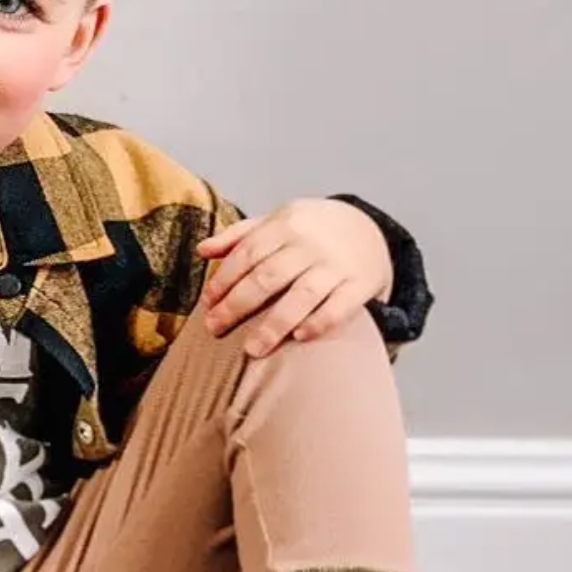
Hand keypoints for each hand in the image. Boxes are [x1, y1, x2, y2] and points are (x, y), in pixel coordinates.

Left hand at [195, 198, 393, 357]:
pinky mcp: (359, 284)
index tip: (207, 304)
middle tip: (214, 328)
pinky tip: (300, 338)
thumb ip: (239, 236)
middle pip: (268, 277)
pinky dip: (321, 321)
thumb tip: (201, 251)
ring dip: (274, 324)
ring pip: (302, 295)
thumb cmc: (309, 232)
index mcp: (284, 226)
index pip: (248, 253)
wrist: (369, 229)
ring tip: (252, 349)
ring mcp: (335, 265)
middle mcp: (309, 245)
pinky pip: (340, 306)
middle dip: (238, 304)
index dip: (224, 279)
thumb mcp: (276, 222)